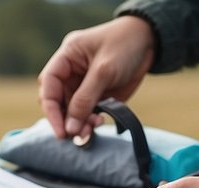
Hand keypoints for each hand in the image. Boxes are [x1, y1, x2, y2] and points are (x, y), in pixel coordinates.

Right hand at [37, 16, 155, 139]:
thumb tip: (69, 128)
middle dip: (65, 119)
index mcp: (67, 57)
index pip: (48, 84)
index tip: (60, 130)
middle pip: (57, 101)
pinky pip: (87, 114)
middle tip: (76, 134)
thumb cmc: (125, 45)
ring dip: (78, 124)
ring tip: (90, 130)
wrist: (150, 41)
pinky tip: (99, 122)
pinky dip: (90, 122)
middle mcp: (71, 72)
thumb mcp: (104, 71)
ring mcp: (83, 85)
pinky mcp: (97, 95)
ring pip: (71, 111)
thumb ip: (85, 99)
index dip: (51, 109)